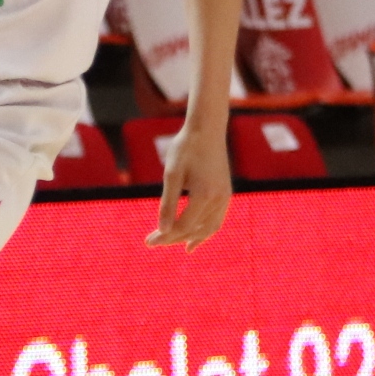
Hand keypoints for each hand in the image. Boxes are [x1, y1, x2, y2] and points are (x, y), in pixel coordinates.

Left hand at [147, 119, 232, 250]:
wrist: (207, 129)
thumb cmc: (185, 149)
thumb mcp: (171, 175)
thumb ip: (167, 204)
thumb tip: (162, 230)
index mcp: (203, 195)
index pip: (182, 226)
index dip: (164, 236)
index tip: (148, 241)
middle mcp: (218, 200)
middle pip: (194, 230)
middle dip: (173, 238)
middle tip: (153, 242)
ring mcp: (225, 197)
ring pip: (209, 228)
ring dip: (190, 238)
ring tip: (175, 245)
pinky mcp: (226, 193)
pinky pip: (217, 220)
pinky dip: (205, 231)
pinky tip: (194, 237)